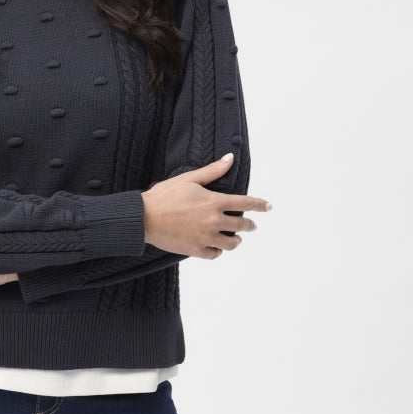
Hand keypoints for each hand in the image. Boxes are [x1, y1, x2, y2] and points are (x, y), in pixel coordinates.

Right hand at [142, 155, 270, 258]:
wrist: (144, 217)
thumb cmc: (164, 196)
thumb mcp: (189, 179)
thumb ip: (213, 171)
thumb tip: (230, 159)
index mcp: (214, 202)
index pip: (246, 203)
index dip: (260, 205)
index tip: (268, 207)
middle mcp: (214, 221)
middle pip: (242, 226)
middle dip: (249, 225)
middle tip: (251, 226)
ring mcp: (206, 237)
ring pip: (231, 244)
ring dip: (235, 241)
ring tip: (234, 239)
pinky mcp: (195, 250)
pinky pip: (215, 254)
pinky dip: (217, 251)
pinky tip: (216, 247)